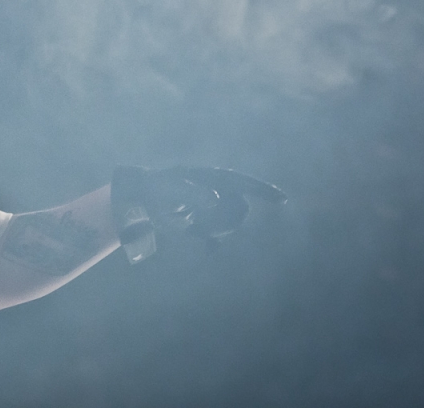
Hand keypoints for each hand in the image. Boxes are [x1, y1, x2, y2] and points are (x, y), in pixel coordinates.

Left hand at [111, 165, 286, 262]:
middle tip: (196, 221)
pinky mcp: (203, 221)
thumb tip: (213, 199)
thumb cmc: (155, 187)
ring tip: (189, 225)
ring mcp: (211, 206)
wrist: (141, 197)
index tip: (282, 200)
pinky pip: (216, 236)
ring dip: (213, 229)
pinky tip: (206, 246)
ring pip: (229, 224)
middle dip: (223, 220)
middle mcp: (216, 190)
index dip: (263, 190)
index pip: (243, 182)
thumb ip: (189, 191)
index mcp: (211, 177)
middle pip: (238, 209)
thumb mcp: (169, 187)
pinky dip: (211, 241)